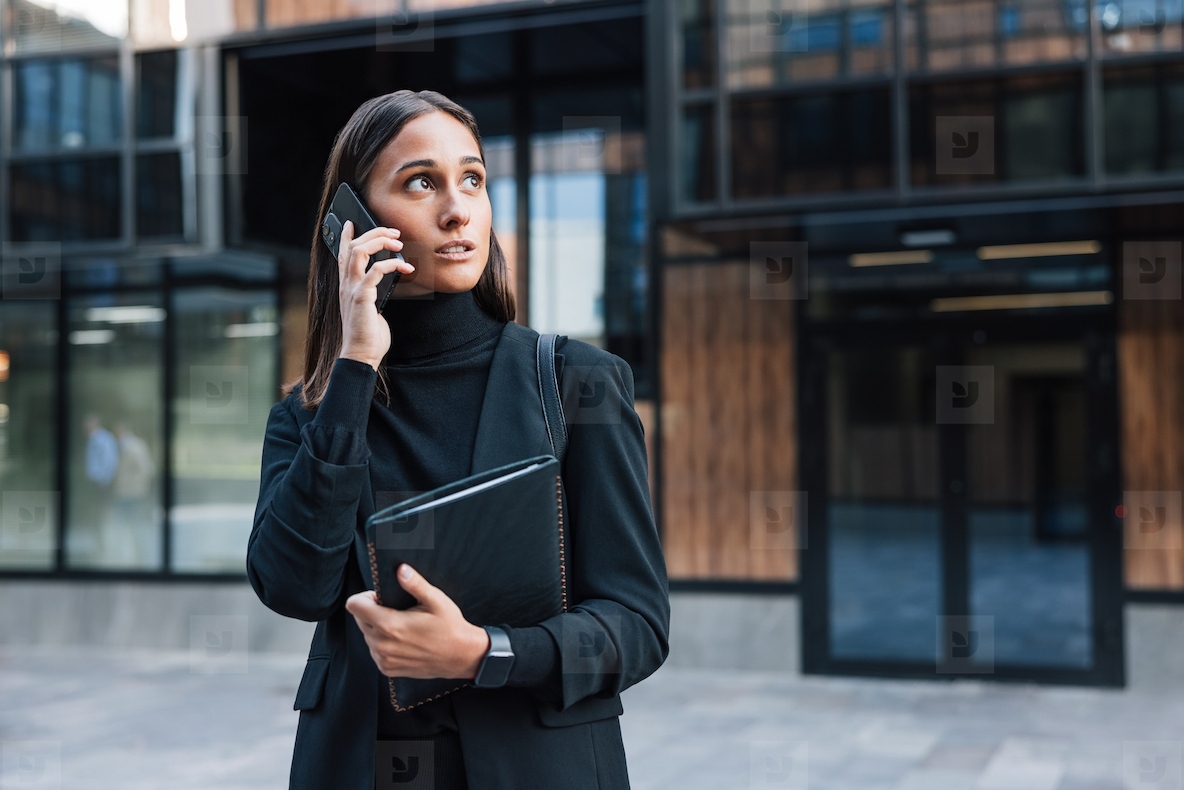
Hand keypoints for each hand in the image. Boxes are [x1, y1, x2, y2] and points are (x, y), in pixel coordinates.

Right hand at [336, 220, 415, 370]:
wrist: (361, 355)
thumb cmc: (368, 334)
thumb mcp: (370, 307)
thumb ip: (373, 292)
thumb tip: (385, 280)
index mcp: (346, 285)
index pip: (341, 254)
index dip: (345, 236)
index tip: (352, 223)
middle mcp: (346, 284)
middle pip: (353, 246)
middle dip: (373, 233)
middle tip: (393, 232)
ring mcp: (352, 290)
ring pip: (359, 252)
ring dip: (379, 242)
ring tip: (398, 243)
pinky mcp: (362, 297)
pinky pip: (375, 271)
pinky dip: (391, 264)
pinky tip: (405, 267)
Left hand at [345, 564, 489, 679]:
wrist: (461, 657)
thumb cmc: (450, 627)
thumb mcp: (435, 600)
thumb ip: (415, 584)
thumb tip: (401, 569)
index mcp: (389, 624)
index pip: (354, 605)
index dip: (364, 597)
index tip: (380, 597)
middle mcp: (381, 644)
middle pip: (359, 619)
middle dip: (372, 611)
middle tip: (396, 610)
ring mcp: (383, 659)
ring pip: (367, 635)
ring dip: (377, 628)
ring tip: (402, 626)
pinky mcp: (387, 669)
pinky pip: (375, 651)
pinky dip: (383, 643)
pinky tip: (403, 640)